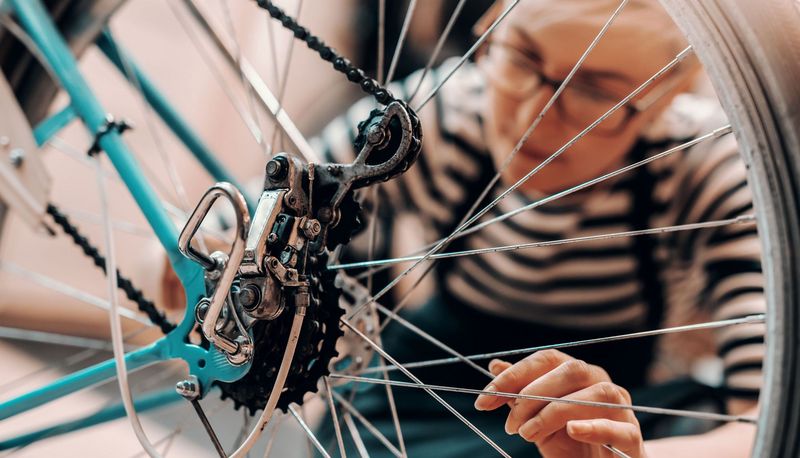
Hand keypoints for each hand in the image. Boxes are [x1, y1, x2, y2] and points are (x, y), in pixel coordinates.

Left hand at [474, 349, 645, 457]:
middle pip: (571, 370)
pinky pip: (619, 426)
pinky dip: (594, 426)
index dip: (514, 374)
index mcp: (577, 374)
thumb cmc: (570, 443)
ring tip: (527, 434)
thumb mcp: (538, 419)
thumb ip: (521, 394)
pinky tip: (572, 430)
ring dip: (555, 412)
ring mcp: (621, 408)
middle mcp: (601, 383)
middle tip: (509, 423)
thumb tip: (495, 365)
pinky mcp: (633, 437)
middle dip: (532, 394)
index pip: (547, 359)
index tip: (484, 399)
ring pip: (595, 394)